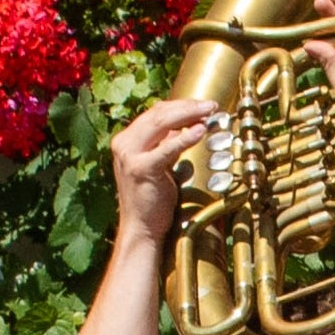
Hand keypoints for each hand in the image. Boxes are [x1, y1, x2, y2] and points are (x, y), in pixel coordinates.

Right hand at [105, 98, 219, 251]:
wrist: (141, 228)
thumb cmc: (152, 201)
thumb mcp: (159, 165)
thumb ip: (165, 145)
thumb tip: (185, 126)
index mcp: (126, 140)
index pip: (155, 113)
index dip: (181, 105)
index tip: (203, 105)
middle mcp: (123, 144)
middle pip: (158, 113)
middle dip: (188, 106)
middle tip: (211, 105)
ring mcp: (129, 156)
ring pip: (161, 123)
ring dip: (188, 115)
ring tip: (209, 112)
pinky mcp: (141, 169)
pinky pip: (166, 148)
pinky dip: (185, 138)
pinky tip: (200, 131)